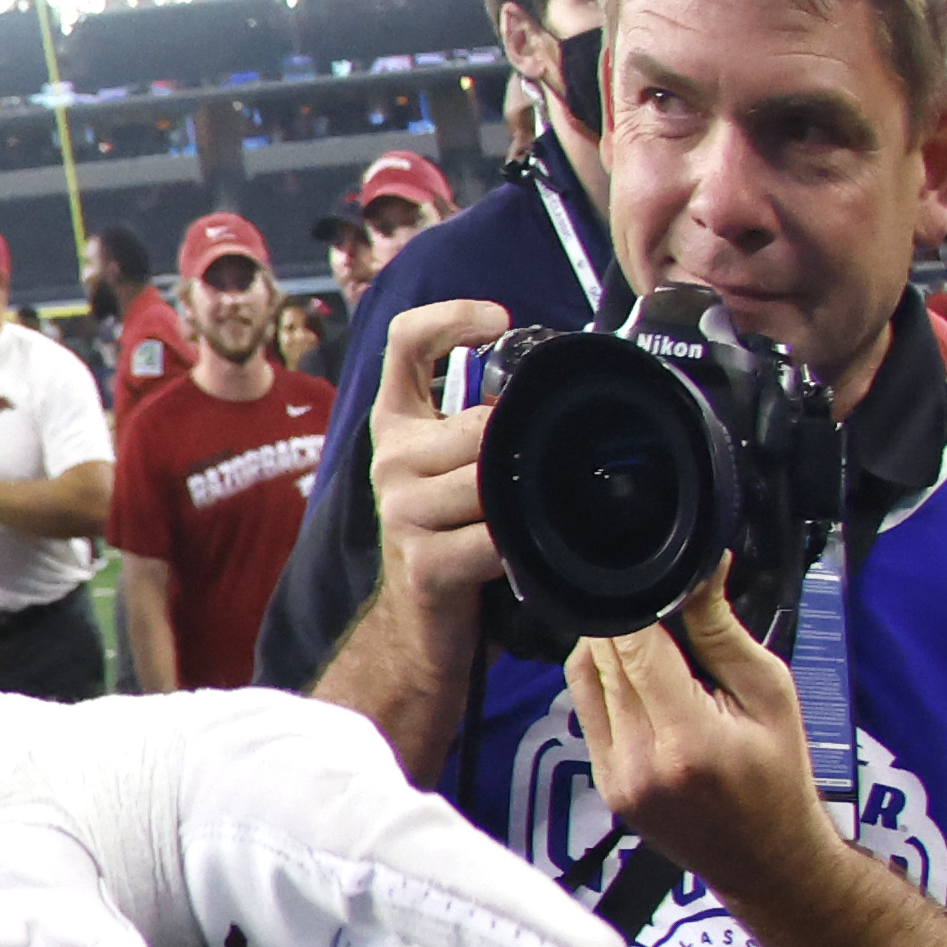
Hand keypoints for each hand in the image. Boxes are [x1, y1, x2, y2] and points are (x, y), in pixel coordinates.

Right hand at [367, 301, 514, 625]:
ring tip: (525, 516)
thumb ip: (484, 420)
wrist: (421, 628)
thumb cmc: (455, 534)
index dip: (451, 318)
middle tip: (534, 473)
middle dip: (516, 447)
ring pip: (488, 478)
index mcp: (397, 425)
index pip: (406, 342)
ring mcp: (401, 513)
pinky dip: (519, 543)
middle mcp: (390, 461)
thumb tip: (557, 379)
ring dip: (521, 499)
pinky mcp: (424, 564)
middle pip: (475, 424)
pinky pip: (495, 536)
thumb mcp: (455, 465)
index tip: (498, 322)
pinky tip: (520, 551)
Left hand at [566, 568, 834, 895]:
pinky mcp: (602, 781)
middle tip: (668, 614)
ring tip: (661, 649)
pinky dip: (608, 682)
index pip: (632, 646)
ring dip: (611, 648)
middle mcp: (637, 760)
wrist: (767, 858)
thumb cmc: (782, 777)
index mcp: (685, 739)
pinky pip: (586, 709)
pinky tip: (646, 681)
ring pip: (583, 678)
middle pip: (602, 657)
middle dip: (629, 623)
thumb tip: (701, 568)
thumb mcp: (772, 693)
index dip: (639, 604)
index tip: (661, 585)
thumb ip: (724, 631)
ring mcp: (612, 775)